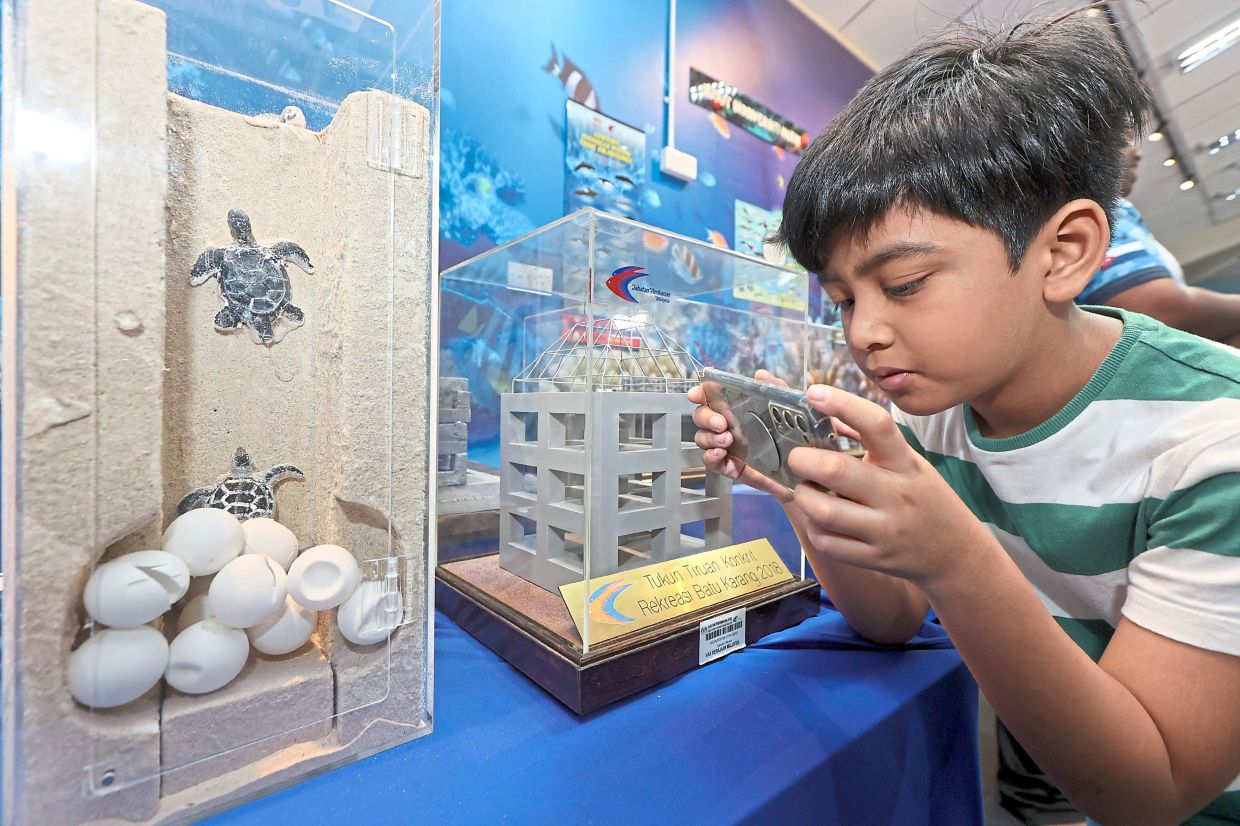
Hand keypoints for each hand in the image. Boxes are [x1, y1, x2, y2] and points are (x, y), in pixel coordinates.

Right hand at [687, 370, 795, 502]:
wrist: (800, 469)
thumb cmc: (790, 436)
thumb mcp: (785, 407)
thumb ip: (775, 388)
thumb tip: (760, 374)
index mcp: (736, 408)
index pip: (711, 396)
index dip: (700, 393)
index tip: (696, 395)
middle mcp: (726, 426)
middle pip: (701, 416)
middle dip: (705, 417)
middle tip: (721, 423)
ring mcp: (725, 447)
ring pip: (702, 438)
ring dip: (709, 437)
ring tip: (727, 440)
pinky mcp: (729, 467)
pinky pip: (709, 461)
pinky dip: (710, 456)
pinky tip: (721, 453)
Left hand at [785, 385, 991, 588]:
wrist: (955, 553)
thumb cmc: (923, 498)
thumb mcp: (909, 464)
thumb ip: (871, 444)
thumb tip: (824, 415)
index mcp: (905, 463)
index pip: (876, 425)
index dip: (842, 404)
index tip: (813, 393)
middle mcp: (897, 494)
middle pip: (836, 470)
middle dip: (803, 460)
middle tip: (795, 457)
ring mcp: (885, 529)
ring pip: (824, 511)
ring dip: (803, 496)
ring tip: (806, 489)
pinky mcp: (873, 558)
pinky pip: (827, 542)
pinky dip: (814, 527)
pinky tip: (820, 519)